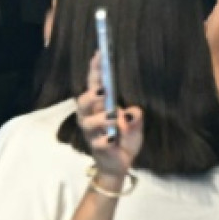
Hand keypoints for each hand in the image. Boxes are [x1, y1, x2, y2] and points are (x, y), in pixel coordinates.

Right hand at [76, 51, 143, 183]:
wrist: (119, 166)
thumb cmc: (124, 138)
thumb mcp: (135, 126)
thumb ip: (136, 118)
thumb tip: (133, 111)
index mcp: (99, 104)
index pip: (94, 83)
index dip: (95, 69)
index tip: (99, 53)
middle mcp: (91, 115)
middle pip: (83, 101)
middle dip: (91, 95)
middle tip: (103, 92)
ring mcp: (91, 132)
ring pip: (86, 121)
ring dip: (99, 118)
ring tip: (114, 117)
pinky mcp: (95, 147)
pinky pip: (96, 142)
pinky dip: (104, 140)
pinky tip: (112, 139)